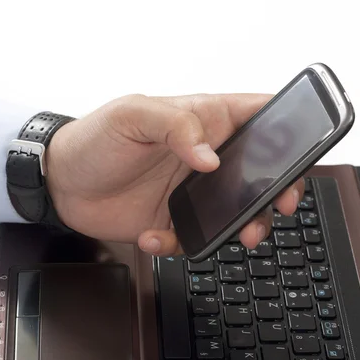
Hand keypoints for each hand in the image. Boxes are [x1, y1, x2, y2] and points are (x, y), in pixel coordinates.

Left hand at [45, 93, 304, 255]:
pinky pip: (195, 237)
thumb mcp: (132, 116)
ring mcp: (193, 191)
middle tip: (280, 203)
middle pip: (261, 170)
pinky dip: (181, 243)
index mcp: (204, 120)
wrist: (60, 182)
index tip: (299, 152)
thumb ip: (175, 126)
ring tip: (238, 234)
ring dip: (244, 225)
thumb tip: (210, 157)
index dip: (286, 130)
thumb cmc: (93, 138)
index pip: (258, 116)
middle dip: (278, 188)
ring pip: (238, 211)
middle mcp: (206, 156)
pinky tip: (155, 235)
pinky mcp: (175, 220)